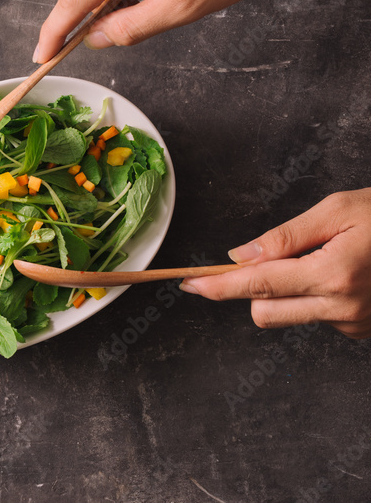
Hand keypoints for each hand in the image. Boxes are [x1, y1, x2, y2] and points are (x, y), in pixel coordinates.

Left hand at [180, 190, 370, 338]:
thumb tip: (240, 256)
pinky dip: (316, 298)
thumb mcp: (339, 210)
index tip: (189, 285)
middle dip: (252, 289)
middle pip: (264, 311)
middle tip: (267, 257)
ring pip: (290, 315)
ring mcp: (355, 324)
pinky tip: (343, 273)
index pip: (257, 285)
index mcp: (334, 274)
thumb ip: (285, 237)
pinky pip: (318, 317)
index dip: (218, 285)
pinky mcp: (363, 331)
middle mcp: (343, 307)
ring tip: (323, 259)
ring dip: (288, 292)